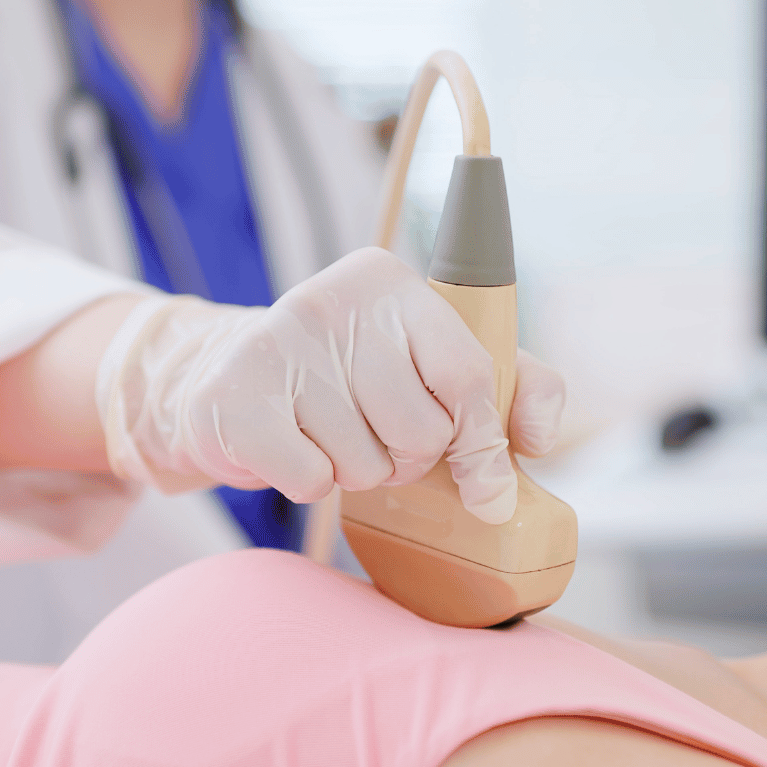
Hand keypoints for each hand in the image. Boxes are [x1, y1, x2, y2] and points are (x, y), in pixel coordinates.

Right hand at [96, 247, 564, 522]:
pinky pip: (313, 482)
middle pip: (421, 432)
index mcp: (392, 283)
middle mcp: (333, 301)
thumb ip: (506, 386)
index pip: (468, 374)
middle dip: (407, 457)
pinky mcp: (234, 399)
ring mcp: (278, 346)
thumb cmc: (349, 375)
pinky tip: (293, 446)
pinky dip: (310, 482)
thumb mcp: (430, 360)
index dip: (484, 442)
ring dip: (356, 471)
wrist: (225, 378)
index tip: (484, 484)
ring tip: (329, 434)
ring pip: (367, 465)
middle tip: (376, 433)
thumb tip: (540, 439)